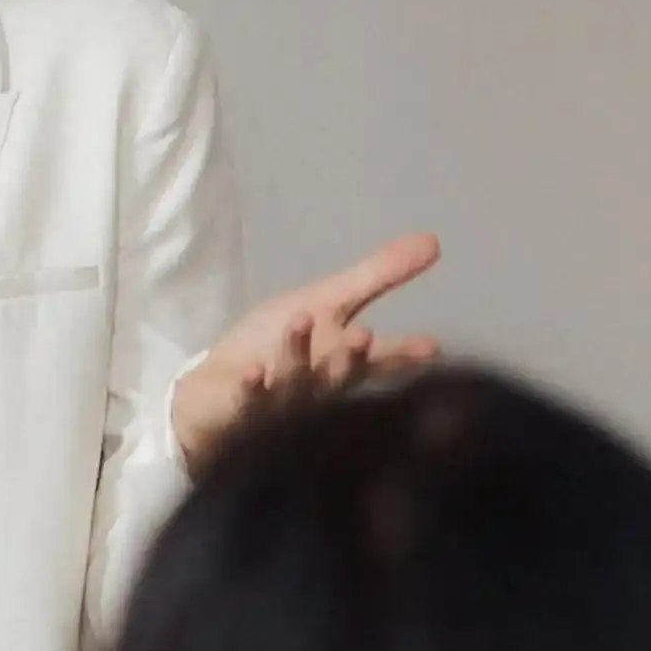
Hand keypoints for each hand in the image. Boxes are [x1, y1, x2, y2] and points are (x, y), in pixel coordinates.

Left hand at [170, 234, 442, 460]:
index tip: (432, 346)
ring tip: (303, 320)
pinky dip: (254, 386)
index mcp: (340, 360)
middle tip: (365, 336)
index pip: (380, 358)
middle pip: (340, 373)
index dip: (404, 353)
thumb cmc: (274, 343)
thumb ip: (378, 276)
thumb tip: (434, 241)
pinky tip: (254, 371)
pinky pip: (250, 399)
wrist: (216, 388)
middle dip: (352, 356)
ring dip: (300, 354)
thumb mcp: (327, 301)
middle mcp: (318, 385)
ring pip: (296, 380)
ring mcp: (281, 401)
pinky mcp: (243, 409)